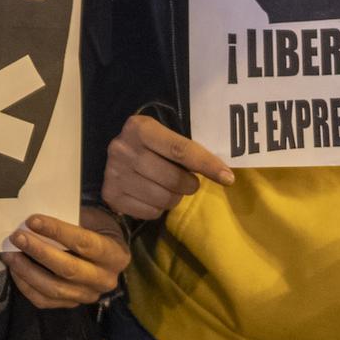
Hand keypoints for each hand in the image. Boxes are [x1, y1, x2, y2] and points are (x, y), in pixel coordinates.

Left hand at [3, 206, 131, 308]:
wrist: (108, 252)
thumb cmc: (98, 229)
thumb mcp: (92, 218)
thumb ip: (70, 219)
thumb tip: (35, 219)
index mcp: (115, 255)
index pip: (84, 243)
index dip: (57, 231)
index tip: (32, 220)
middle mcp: (105, 280)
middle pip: (68, 269)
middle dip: (39, 252)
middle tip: (17, 237)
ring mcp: (88, 296)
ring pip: (54, 289)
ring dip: (27, 270)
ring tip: (10, 253)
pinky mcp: (72, 305)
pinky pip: (45, 301)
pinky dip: (26, 285)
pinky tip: (15, 269)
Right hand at [100, 114, 234, 220]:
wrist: (116, 155)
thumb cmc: (150, 144)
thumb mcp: (164, 135)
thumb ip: (185, 148)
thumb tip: (222, 172)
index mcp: (139, 128)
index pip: (180, 149)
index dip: (207, 165)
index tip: (228, 177)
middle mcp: (122, 149)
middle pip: (173, 179)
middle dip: (190, 185)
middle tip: (190, 182)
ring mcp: (113, 173)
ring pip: (163, 199)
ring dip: (175, 198)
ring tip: (171, 189)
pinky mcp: (110, 195)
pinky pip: (150, 212)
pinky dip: (158, 208)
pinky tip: (153, 196)